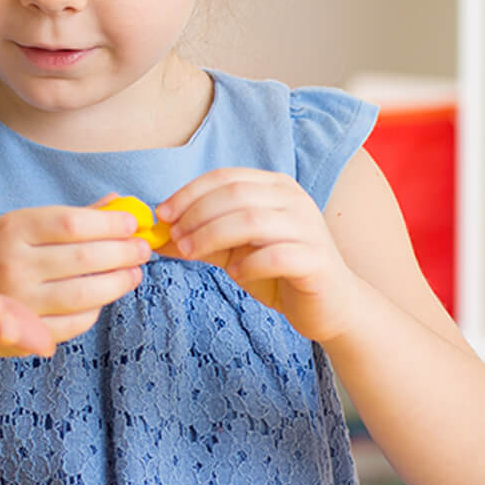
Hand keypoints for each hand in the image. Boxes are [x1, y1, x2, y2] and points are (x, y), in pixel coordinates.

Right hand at [0, 205, 150, 342]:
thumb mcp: (19, 224)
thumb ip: (69, 216)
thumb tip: (119, 204)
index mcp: (12, 229)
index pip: (72, 223)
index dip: (109, 223)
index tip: (132, 223)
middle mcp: (14, 264)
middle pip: (84, 258)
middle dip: (123, 252)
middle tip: (143, 249)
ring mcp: (20, 302)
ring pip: (84, 294)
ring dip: (118, 283)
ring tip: (134, 273)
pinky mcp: (26, 332)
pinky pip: (74, 324)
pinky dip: (95, 311)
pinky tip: (104, 298)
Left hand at [156, 168, 363, 341]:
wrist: (329, 306)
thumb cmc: (276, 272)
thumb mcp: (231, 250)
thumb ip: (198, 238)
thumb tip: (155, 235)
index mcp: (274, 186)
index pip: (224, 177)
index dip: (189, 193)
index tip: (163, 214)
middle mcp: (294, 199)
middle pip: (234, 195)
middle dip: (196, 215)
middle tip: (175, 238)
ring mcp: (309, 228)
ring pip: (252, 221)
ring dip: (212, 236)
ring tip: (191, 254)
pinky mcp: (317, 260)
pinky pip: (277, 255)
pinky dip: (249, 263)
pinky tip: (236, 274)